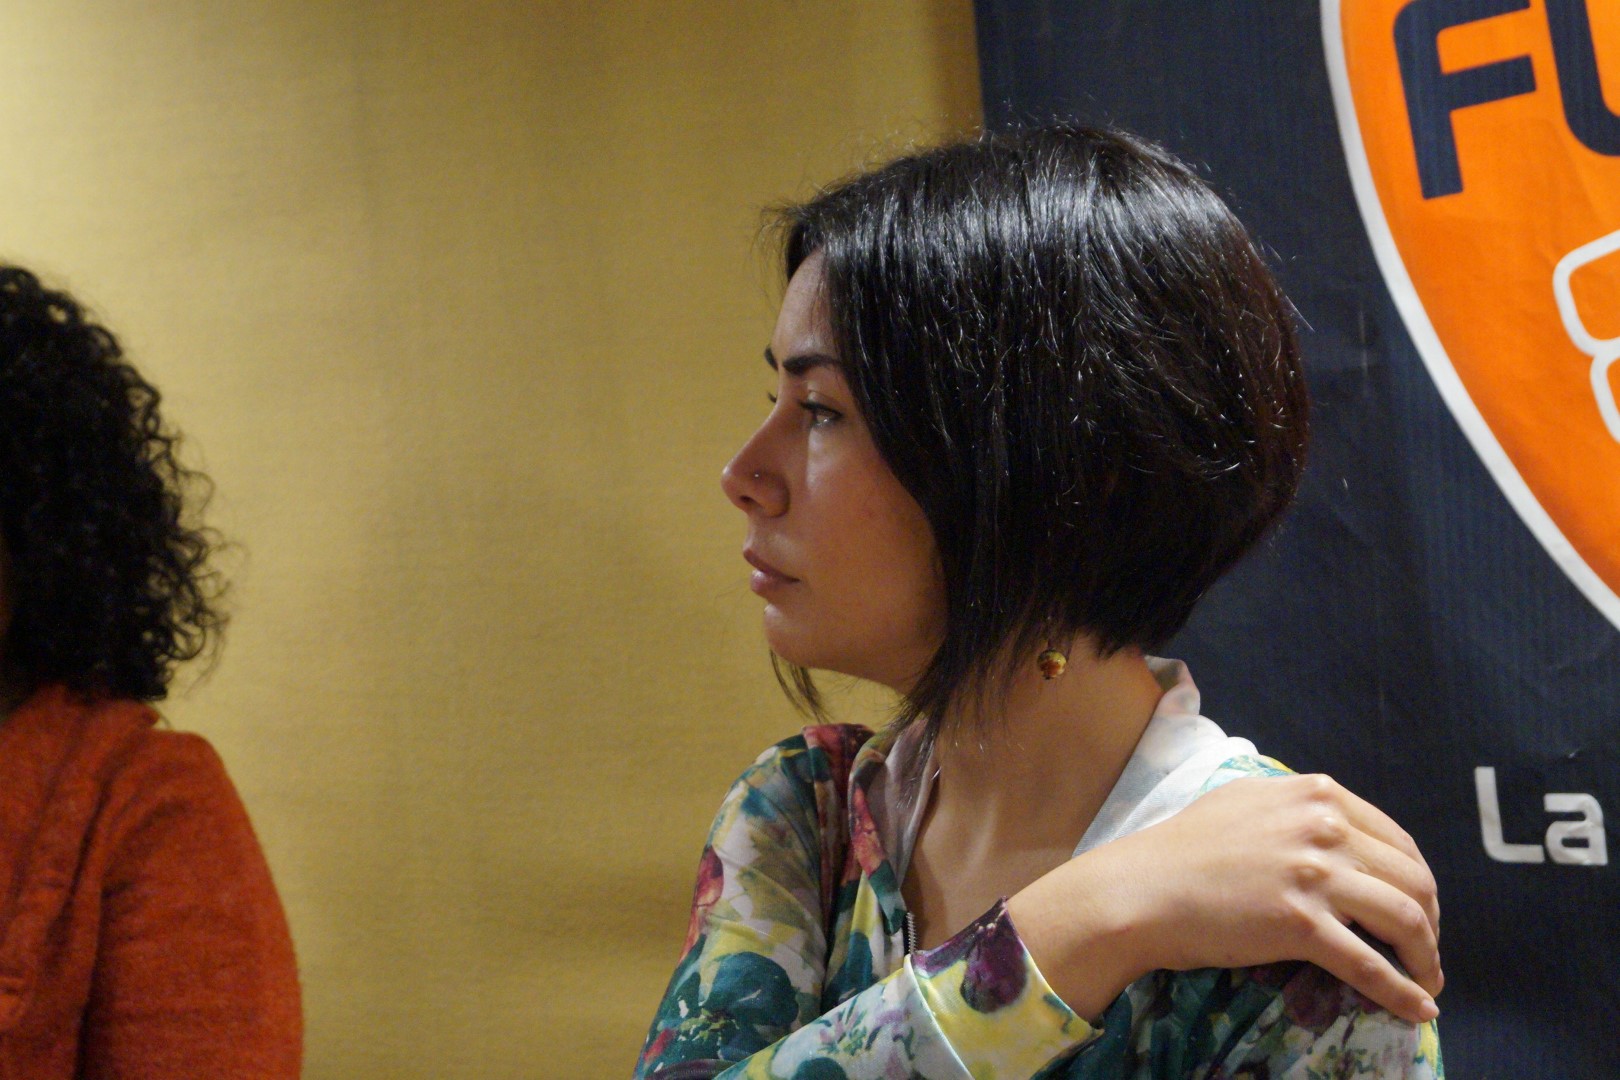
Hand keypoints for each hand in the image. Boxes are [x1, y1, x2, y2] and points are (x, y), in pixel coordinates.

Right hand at [1007, 774, 1440, 1023]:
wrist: (1141, 889)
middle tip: (1425, 950)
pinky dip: (1402, 992)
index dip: (1417, 880)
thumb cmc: (1181, 849)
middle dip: (1431, 921)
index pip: (1397, 838)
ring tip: (1426, 980)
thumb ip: (1295, 808)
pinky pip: (1370, 965)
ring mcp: (1314, 874)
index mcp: (1314, 794)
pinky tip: (1417, 1008)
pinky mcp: (1301, 923)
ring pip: (1405, 919)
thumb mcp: (1245, 802)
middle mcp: (1323, 826)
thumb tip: (1333, 825)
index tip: (1418, 908)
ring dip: (1426, 957)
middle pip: (1412, 878)